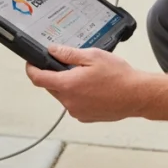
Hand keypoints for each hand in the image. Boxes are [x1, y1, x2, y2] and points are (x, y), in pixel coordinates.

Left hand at [26, 45, 148, 122]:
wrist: (136, 95)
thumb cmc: (118, 76)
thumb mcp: (92, 56)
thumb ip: (68, 54)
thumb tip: (52, 50)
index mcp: (68, 85)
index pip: (38, 79)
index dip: (31, 69)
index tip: (31, 63)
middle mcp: (69, 101)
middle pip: (51, 86)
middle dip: (55, 75)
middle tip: (69, 64)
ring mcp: (77, 111)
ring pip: (63, 95)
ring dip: (68, 85)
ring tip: (87, 76)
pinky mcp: (85, 117)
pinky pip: (74, 104)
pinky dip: (77, 95)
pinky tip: (93, 88)